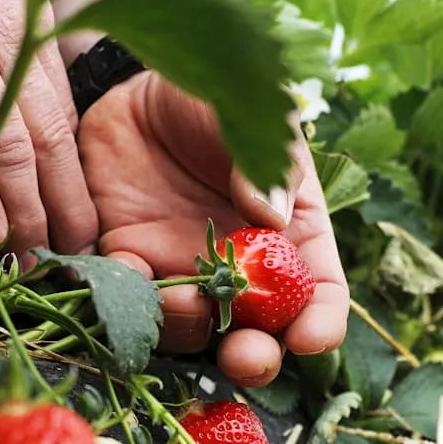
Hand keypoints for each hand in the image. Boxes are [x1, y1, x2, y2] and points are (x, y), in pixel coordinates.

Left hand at [77, 72, 349, 386]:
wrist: (144, 85)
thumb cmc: (221, 100)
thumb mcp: (258, 118)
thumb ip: (269, 164)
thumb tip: (272, 215)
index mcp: (292, 237)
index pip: (319, 296)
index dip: (320, 324)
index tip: (311, 339)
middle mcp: (242, 269)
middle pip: (258, 334)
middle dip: (254, 357)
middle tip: (245, 358)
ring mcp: (183, 270)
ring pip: (190, 329)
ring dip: (187, 326)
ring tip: (181, 296)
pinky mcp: (127, 260)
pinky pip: (125, 298)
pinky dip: (123, 298)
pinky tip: (123, 270)